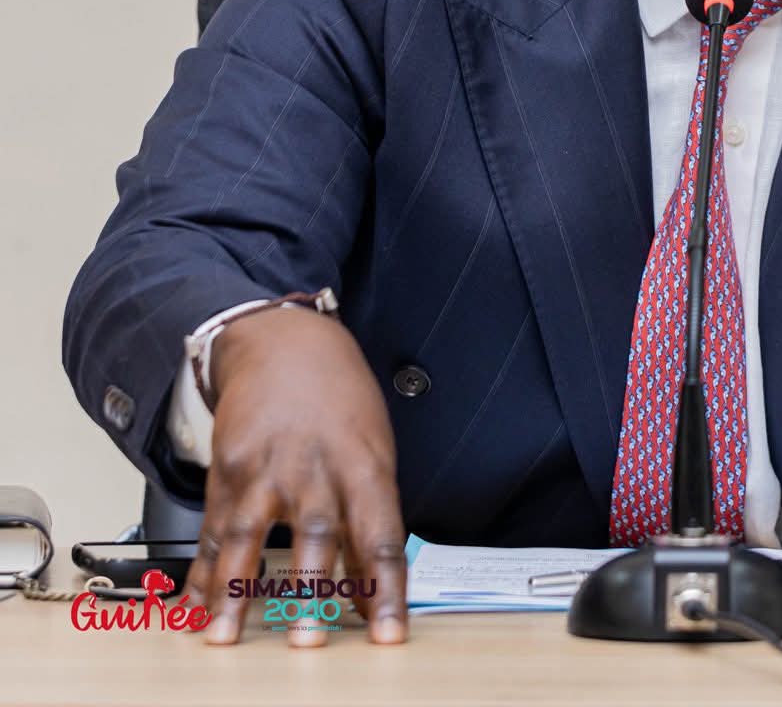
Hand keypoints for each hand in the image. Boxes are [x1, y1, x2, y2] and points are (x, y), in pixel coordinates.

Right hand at [183, 307, 407, 646]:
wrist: (285, 342)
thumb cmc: (340, 400)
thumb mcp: (372, 449)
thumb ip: (370, 520)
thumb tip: (373, 593)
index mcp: (365, 464)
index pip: (382, 535)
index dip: (387, 588)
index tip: (389, 634)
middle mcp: (316, 466)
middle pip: (318, 534)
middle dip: (312, 590)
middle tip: (307, 639)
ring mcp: (267, 467)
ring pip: (252, 535)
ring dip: (237, 591)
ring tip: (225, 636)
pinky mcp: (228, 468)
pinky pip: (215, 529)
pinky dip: (202, 572)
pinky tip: (193, 607)